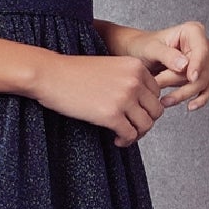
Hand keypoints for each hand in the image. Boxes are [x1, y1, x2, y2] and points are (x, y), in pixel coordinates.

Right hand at [33, 52, 166, 146]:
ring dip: (137, 134)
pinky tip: (116, 140)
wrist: (51, 75)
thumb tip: (142, 105)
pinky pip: (130, 135)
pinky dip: (125, 141)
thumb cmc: (75, 73)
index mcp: (136, 66)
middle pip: (155, 110)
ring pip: (146, 125)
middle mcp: (134, 81)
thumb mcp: (110, 67)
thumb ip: (128, 80)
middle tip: (132, 128)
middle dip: (145, 122)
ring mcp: (124, 98)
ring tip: (123, 135)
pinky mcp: (112, 115)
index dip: (147, 107)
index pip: (156, 93)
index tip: (134, 114)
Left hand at [127, 21, 208, 110]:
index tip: (191, 77)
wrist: (136, 54)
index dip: (198, 64)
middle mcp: (202, 46)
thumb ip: (167, 55)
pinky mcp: (200, 77)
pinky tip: (190, 106)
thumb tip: (185, 66)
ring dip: (184, 94)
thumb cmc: (143, 46)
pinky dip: (199, 100)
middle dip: (181, 82)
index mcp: (193, 32)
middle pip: (202, 69)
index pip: (202, 50)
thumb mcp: (151, 48)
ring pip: (202, 82)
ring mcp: (202, 62)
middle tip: (159, 86)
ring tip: (165, 101)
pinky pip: (205, 90)